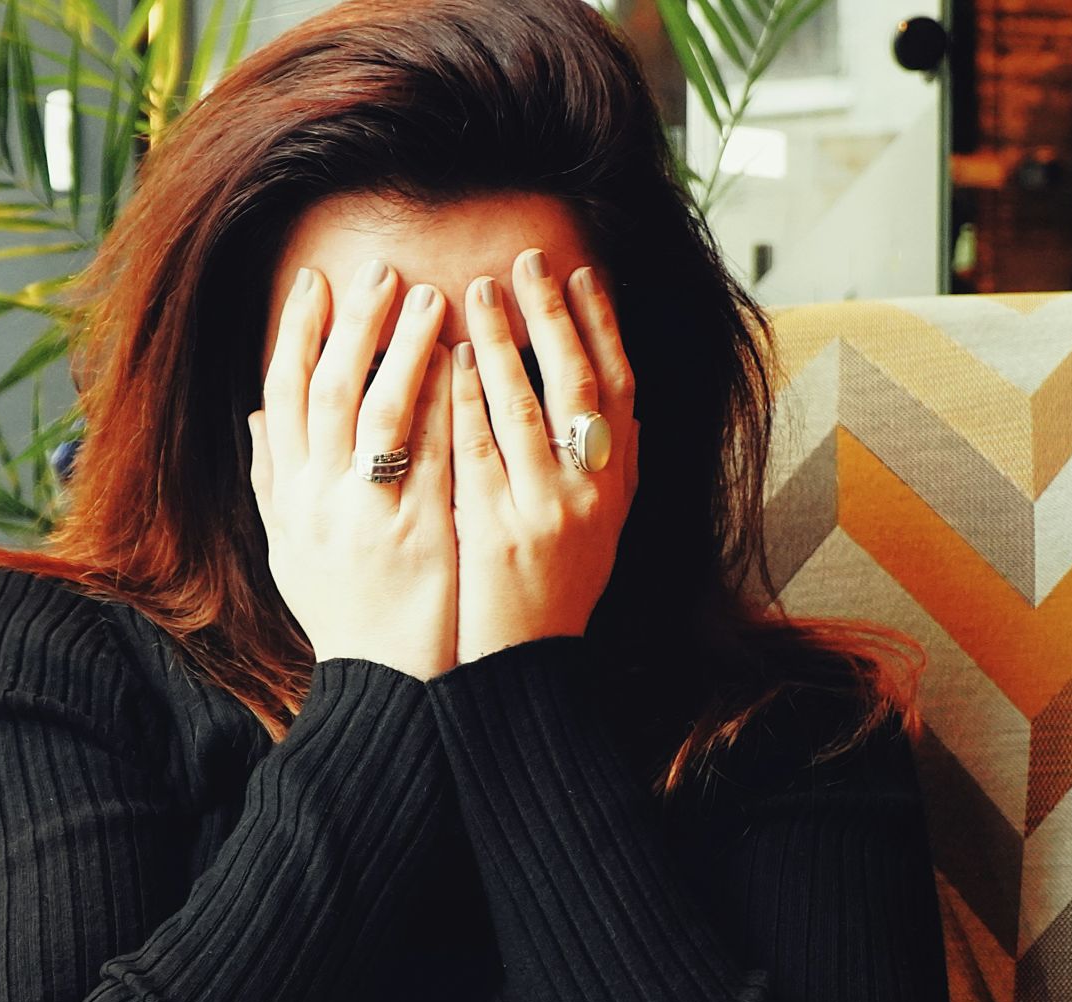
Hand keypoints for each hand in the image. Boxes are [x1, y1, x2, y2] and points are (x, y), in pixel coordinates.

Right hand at [249, 258, 458, 680]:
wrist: (385, 685)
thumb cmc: (343, 614)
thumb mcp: (289, 549)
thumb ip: (272, 481)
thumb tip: (256, 419)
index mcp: (288, 497)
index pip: (283, 395)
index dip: (298, 334)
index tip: (316, 282)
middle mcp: (319, 500)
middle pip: (329, 389)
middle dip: (353, 322)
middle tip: (378, 270)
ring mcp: (369, 515)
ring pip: (381, 410)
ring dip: (404, 346)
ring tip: (431, 296)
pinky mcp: (420, 532)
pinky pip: (431, 452)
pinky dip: (444, 401)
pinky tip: (465, 362)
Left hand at [448, 248, 639, 665]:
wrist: (523, 670)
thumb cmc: (550, 595)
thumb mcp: (594, 529)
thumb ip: (598, 468)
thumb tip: (613, 404)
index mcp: (616, 485)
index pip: (620, 387)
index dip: (604, 326)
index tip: (582, 274)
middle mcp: (592, 492)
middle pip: (580, 383)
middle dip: (553, 315)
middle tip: (527, 261)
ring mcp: (547, 510)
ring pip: (528, 406)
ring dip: (505, 341)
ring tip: (478, 291)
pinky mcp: (499, 530)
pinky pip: (479, 449)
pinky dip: (467, 399)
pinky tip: (450, 359)